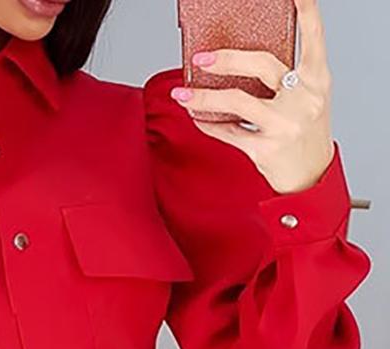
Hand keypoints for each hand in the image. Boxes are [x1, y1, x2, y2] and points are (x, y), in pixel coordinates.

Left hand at [169, 0, 334, 193]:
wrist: (311, 179)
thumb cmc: (305, 134)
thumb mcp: (308, 99)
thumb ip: (286, 79)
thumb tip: (240, 63)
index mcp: (317, 79)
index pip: (313, 37)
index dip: (306, 10)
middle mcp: (304, 98)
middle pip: (261, 64)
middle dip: (226, 59)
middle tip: (201, 58)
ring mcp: (284, 124)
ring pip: (236, 101)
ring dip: (203, 98)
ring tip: (183, 94)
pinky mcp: (266, 149)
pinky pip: (229, 132)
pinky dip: (209, 124)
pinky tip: (197, 118)